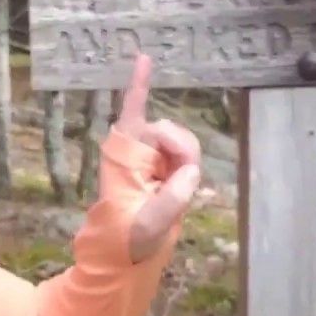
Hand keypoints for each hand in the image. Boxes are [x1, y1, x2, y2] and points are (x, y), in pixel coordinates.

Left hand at [110, 53, 202, 262]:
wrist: (123, 258)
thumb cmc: (126, 240)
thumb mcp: (148, 224)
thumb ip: (172, 199)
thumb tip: (192, 172)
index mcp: (126, 157)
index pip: (134, 115)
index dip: (139, 86)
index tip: (144, 58)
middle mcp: (138, 153)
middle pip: (170, 131)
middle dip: (180, 149)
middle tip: (179, 181)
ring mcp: (152, 162)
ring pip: (182, 144)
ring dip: (185, 161)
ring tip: (173, 192)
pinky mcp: (164, 173)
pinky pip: (182, 154)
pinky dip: (186, 150)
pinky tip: (192, 150)